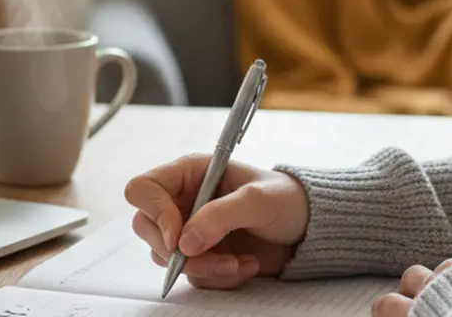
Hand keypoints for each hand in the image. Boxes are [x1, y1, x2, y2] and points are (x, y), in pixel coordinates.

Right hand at [124, 153, 308, 289]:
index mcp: (189, 174)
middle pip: (147, 229)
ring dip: (205, 267)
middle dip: (179, 252)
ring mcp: (189, 230)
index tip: (179, 238)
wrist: (308, 230)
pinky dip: (219, 277)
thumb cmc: (286, 200)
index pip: (143, 189)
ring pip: (167, 258)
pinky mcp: (201, 255)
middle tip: (214, 257)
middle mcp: (183, 201)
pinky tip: (246, 265)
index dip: (154, 213)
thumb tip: (184, 243)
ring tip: (240, 262)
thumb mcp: (258, 200)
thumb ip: (220, 216)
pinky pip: (192, 275)